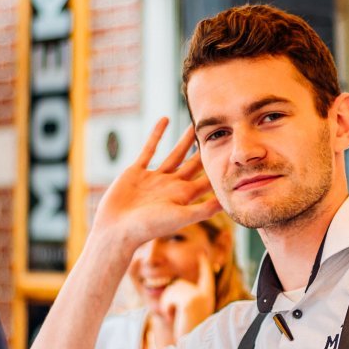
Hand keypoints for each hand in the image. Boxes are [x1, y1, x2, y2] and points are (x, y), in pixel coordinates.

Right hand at [91, 118, 220, 248]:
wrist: (116, 229)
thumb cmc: (149, 227)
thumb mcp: (180, 217)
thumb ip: (203, 210)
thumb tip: (227, 203)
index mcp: (184, 196)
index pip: (207, 179)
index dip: (219, 166)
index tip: (232, 151)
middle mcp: (171, 186)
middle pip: (193, 163)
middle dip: (204, 149)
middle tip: (218, 131)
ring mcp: (154, 178)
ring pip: (174, 153)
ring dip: (185, 139)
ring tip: (195, 122)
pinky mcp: (137, 171)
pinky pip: (149, 149)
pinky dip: (157, 134)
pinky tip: (165, 119)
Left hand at [159, 253, 216, 337]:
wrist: (190, 348)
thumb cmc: (186, 334)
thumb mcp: (185, 313)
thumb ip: (183, 298)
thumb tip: (172, 283)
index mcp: (207, 299)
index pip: (206, 278)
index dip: (204, 266)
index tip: (202, 254)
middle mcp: (206, 295)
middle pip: (179, 284)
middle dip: (170, 298)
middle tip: (174, 316)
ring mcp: (199, 296)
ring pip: (172, 289)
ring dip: (167, 303)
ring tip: (175, 318)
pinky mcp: (190, 300)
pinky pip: (169, 296)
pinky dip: (166, 307)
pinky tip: (172, 318)